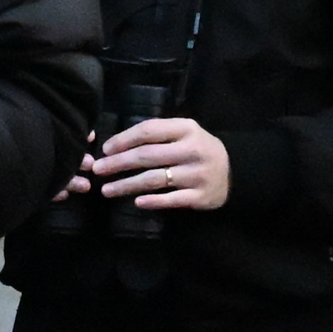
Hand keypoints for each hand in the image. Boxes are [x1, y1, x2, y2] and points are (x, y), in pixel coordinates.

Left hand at [93, 115, 230, 212]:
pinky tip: (137, 202)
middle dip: (118, 163)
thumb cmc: (199, 149)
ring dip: (127, 185)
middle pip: (147, 156)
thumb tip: (117, 145)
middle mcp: (192, 150)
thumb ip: (158, 134)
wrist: (235, 171)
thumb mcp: (185, 132)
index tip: (105, 149)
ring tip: (107, 190)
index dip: (123, 139)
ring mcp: (197, 174)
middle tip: (97, 170)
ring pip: (155, 179)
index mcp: (186, 129)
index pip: (149, 131)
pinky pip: (172, 200)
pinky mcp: (201, 196)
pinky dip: (153, 201)